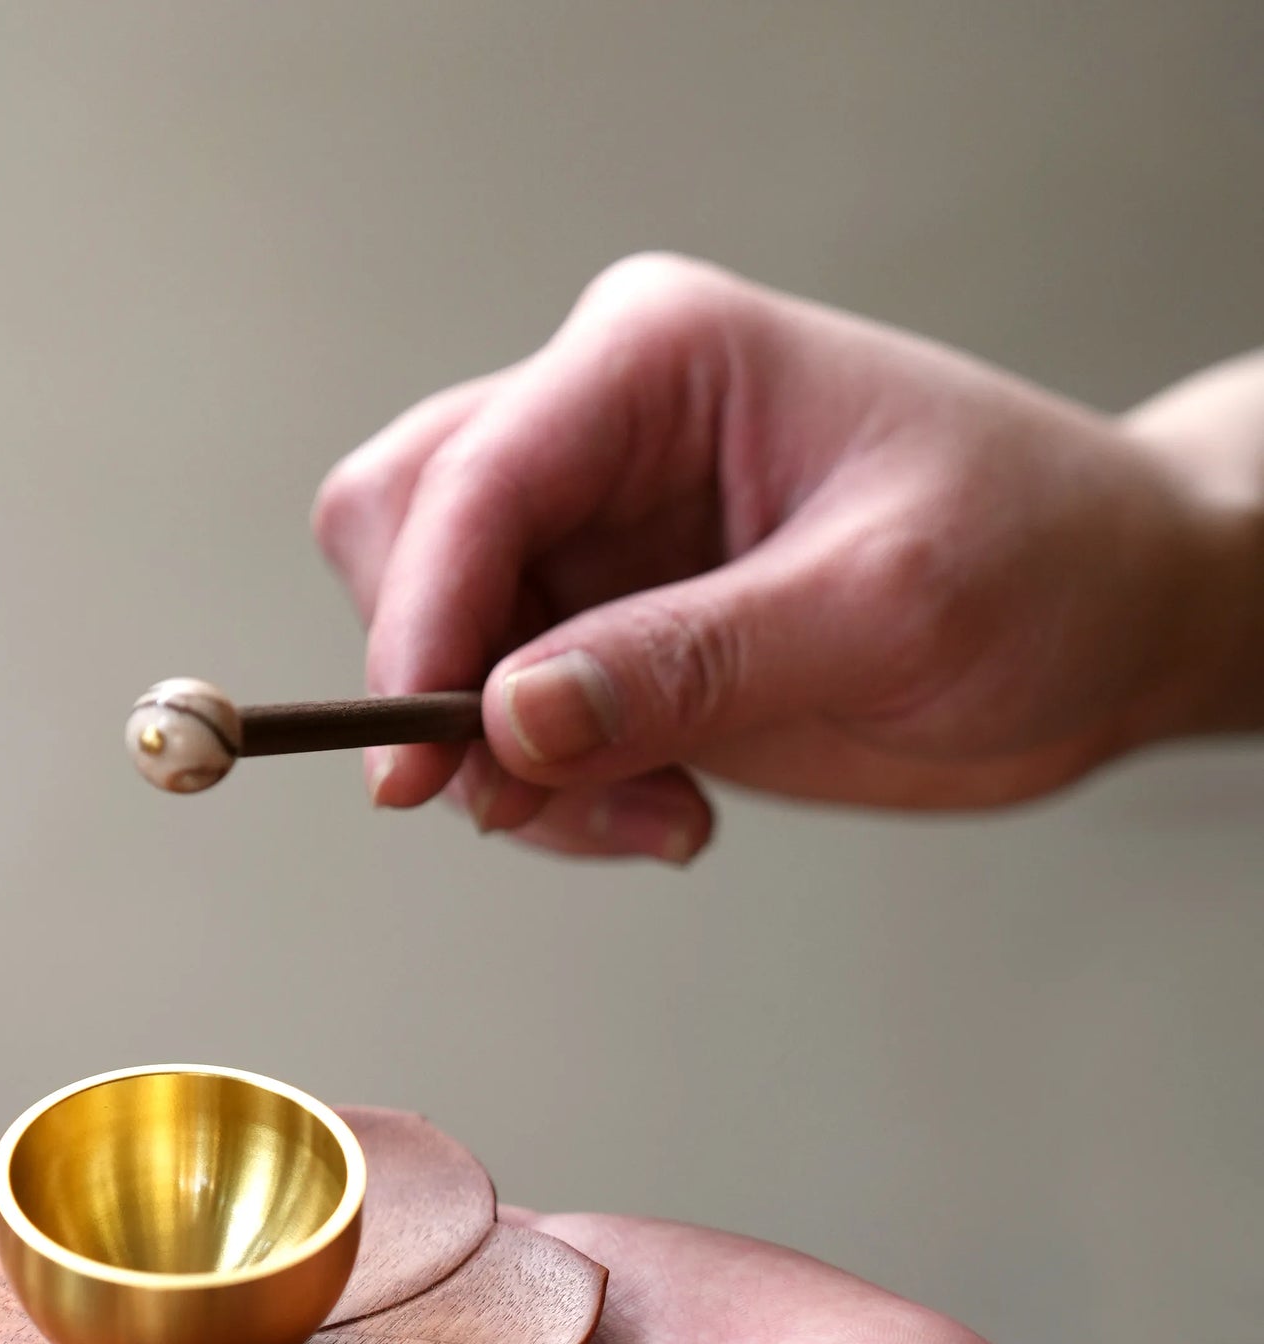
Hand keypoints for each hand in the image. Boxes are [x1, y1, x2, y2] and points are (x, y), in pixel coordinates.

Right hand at [314, 256, 1263, 858]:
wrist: (1108, 626)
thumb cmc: (1044, 557)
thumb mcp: (883, 605)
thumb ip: (688, 663)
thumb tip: (507, 720)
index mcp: (654, 361)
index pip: (471, 478)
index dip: (422, 623)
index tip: (420, 764)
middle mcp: (597, 434)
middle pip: (402, 539)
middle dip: (441, 683)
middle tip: (531, 794)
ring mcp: (591, 539)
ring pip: (436, 646)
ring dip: (507, 764)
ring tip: (653, 814)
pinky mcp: (601, 635)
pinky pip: (498, 720)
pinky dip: (549, 793)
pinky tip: (664, 812)